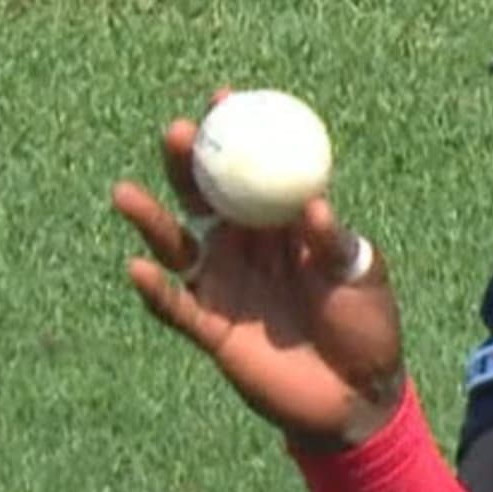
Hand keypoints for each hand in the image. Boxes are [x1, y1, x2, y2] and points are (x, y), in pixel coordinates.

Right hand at [112, 94, 406, 449]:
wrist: (360, 394)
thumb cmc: (367, 325)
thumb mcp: (360, 275)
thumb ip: (334, 242)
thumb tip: (315, 205)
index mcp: (282, 225)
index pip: (253, 170)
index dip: (235, 134)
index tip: (223, 98)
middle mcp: (245, 248)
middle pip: (204, 198)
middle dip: (187, 163)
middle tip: (176, 133)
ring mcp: (224, 286)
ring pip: (177, 245)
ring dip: (151, 221)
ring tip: (125, 194)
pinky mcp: (212, 330)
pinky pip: (176, 306)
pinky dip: (156, 289)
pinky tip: (139, 267)